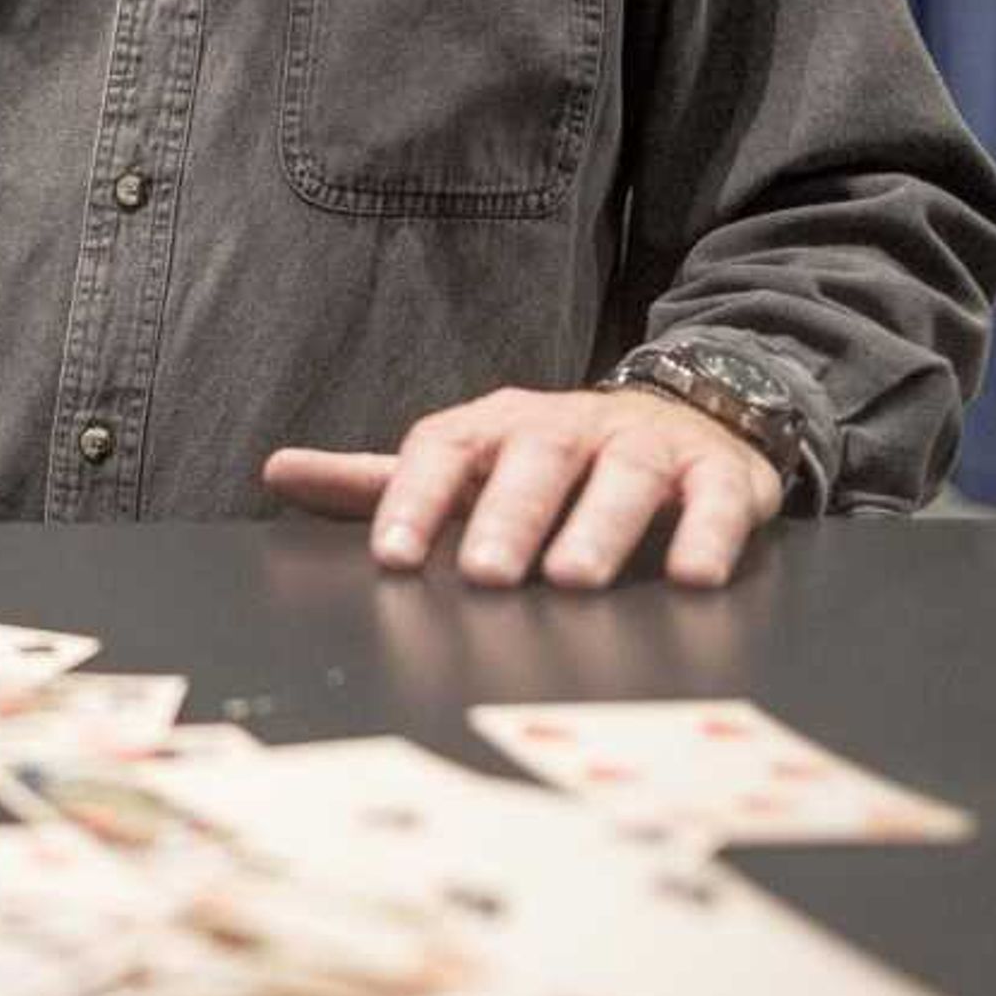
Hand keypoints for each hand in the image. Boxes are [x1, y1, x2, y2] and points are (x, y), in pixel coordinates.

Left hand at [262, 387, 781, 590]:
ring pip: (623, 478)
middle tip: (484, 574)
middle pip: (534, 461)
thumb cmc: (549, 461)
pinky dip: (707, 535)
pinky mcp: (719, 473)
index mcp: (496, 427)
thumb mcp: (463, 464)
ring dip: (599, 526)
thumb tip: (277, 472)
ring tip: (572, 579)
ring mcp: (645, 446)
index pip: (445, 449)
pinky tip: (691, 576)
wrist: (680, 416)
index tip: (392, 556)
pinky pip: (716, 500)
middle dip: (507, 516)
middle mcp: (567, 428)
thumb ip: (379, 480)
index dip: (416, 498)